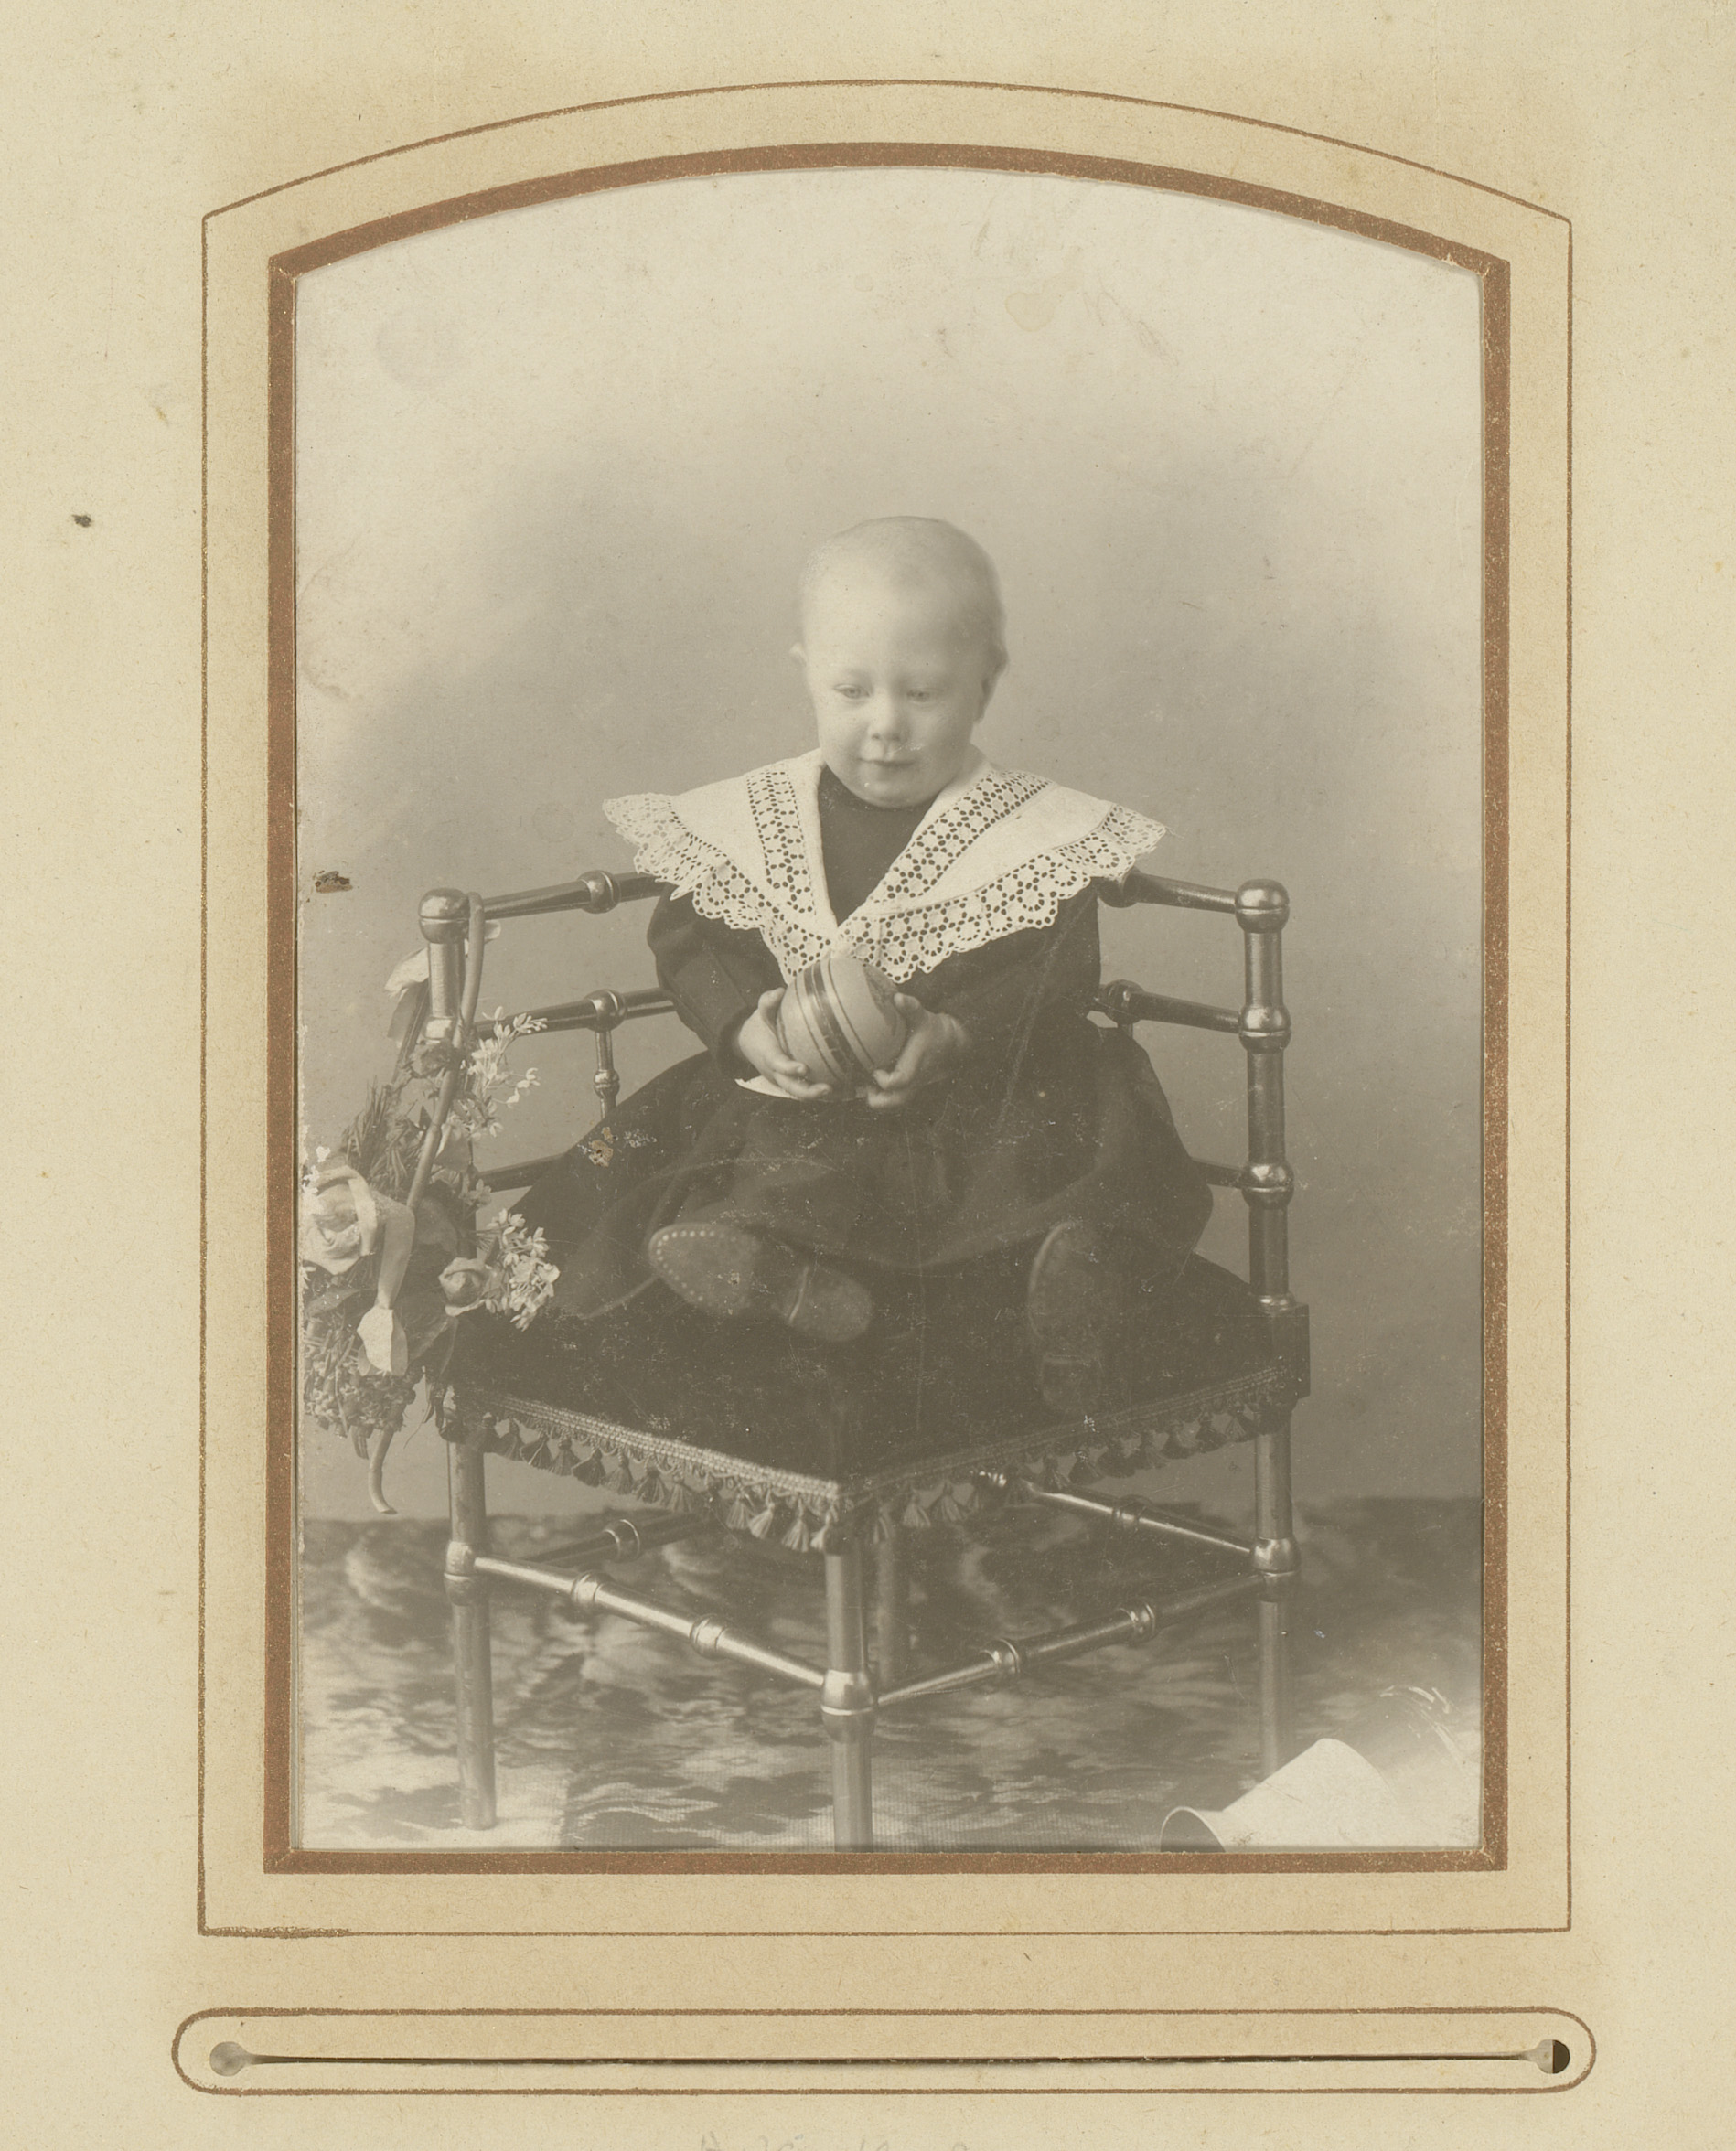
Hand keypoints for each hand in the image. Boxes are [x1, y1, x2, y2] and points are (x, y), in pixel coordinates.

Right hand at [734, 986, 835, 1100]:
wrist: (748, 1044)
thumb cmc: (760, 1027)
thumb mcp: (761, 1013)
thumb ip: (768, 1002)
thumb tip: (779, 991)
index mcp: (768, 1055)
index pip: (778, 1064)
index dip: (789, 1068)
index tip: (804, 1068)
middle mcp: (775, 1072)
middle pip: (790, 1088)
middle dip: (808, 1091)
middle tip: (827, 1088)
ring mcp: (783, 1081)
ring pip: (799, 1093)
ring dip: (818, 1095)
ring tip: (840, 1092)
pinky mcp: (791, 1083)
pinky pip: (805, 1091)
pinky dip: (821, 1095)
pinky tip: (841, 1091)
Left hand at [865, 994, 968, 1110]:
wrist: (950, 1042)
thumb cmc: (932, 1029)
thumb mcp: (923, 1016)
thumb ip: (911, 1007)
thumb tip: (898, 997)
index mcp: (917, 1064)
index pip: (900, 1081)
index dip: (884, 1080)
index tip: (875, 1070)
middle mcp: (915, 1080)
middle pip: (895, 1102)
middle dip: (877, 1099)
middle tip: (865, 1085)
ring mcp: (913, 1086)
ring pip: (895, 1104)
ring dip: (879, 1099)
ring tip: (865, 1084)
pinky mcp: (910, 1087)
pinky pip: (895, 1099)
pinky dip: (882, 1096)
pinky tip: (871, 1081)